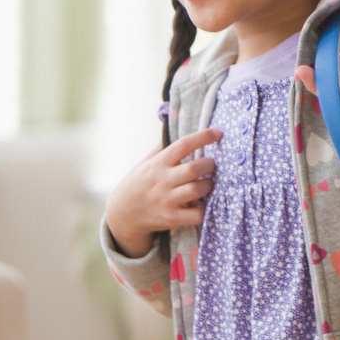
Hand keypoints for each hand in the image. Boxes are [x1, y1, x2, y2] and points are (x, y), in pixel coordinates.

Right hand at [104, 128, 221, 257]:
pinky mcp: (171, 218)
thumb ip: (163, 146)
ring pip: (196, 190)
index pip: (182, 145)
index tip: (218, 133)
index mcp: (159, 163)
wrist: (122, 215)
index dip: (203, 137)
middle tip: (211, 165)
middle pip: (193, 169)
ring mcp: (166, 200)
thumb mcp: (147, 162)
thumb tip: (173, 120)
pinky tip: (202, 204)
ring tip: (207, 183)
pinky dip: (204, 209)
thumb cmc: (140, 183)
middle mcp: (162, 181)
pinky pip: (195, 214)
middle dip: (209, 165)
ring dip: (208, 185)